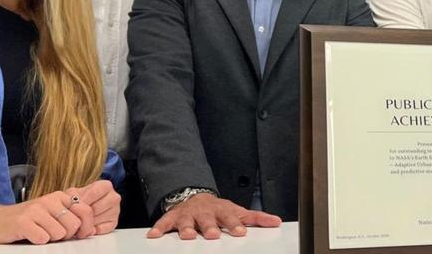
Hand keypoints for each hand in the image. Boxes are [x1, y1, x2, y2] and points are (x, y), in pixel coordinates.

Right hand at [0, 190, 88, 243]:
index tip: (81, 233)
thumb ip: (73, 218)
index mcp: (60, 196)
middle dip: (67, 235)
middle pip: (74, 225)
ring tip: (41, 232)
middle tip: (54, 234)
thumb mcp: (54, 213)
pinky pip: (43, 239)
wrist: (2, 220)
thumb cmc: (31, 219)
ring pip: (60, 233)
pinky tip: (32, 235)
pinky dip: (39, 241)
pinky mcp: (23, 222)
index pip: (86, 210)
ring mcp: (36, 210)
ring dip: (51, 239)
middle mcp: (49, 200)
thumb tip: (91, 230)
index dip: (86, 226)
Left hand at [66, 180, 120, 235]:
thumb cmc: (79, 199)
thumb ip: (72, 197)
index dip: (81, 201)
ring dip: (85, 223)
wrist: (85, 207)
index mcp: (106, 186)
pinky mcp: (114, 223)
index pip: (93, 193)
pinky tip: (87, 226)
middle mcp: (114, 197)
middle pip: (95, 209)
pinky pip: (99, 230)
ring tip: (80, 221)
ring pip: (97, 220)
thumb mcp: (73, 193)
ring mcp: (116, 210)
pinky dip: (90, 231)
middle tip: (75, 216)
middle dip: (82, 214)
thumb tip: (73, 208)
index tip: (73, 206)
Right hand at [147, 193, 281, 239]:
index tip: (240, 232)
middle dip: (210, 227)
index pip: (231, 217)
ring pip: (188, 221)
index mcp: (223, 210)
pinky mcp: (174, 217)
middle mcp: (206, 212)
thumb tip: (277, 222)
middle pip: (209, 219)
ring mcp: (189, 214)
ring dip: (187, 228)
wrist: (194, 196)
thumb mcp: (238, 211)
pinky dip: (159, 228)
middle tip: (213, 235)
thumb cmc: (218, 209)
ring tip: (188, 236)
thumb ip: (256, 218)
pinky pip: (165, 222)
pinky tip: (154, 235)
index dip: (235, 224)